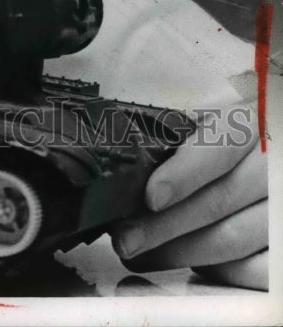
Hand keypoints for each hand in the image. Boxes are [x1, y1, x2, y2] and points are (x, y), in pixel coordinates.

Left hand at [112, 103, 267, 289]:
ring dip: (178, 253)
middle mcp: (273, 166)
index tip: (152, 197)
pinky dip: (214, 271)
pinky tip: (185, 264)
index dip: (183, 174)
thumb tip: (126, 161)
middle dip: (163, 225)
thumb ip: (181, 135)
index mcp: (251, 124)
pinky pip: (252, 270)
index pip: (219, 148)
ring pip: (232, 240)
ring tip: (140, 254)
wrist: (273, 156)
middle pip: (218, 201)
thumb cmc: (237, 140)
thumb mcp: (214, 122)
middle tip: (125, 238)